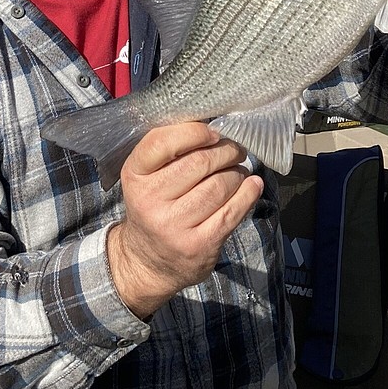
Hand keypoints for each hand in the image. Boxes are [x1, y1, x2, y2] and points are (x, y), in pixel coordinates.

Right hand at [106, 123, 263, 318]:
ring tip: (238, 170)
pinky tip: (252, 184)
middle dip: (225, 151)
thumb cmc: (154, 207)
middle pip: (200, 162)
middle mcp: (149, 202)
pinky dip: (249, 193)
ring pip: (219, 185)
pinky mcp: (198, 245)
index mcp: (134, 177)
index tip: (212, 132)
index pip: (161, 143)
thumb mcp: (147, 178)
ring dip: (237, 172)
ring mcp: (174, 227)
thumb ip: (169, 152)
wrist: (148, 262)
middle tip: (234, 150)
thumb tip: (215, 126)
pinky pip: (232, 211)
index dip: (193, 133)